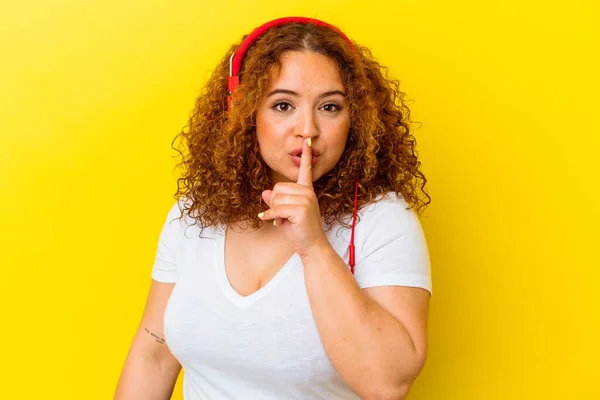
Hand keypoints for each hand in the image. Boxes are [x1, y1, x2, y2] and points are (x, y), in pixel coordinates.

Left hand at [258, 138, 327, 257]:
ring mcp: (306, 200)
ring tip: (284, 221)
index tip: (308, 141)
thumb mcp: (285, 214)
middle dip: (275, 203)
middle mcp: (308, 192)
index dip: (306, 155)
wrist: (313, 246)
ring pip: (276, 199)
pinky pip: (276, 209)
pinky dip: (270, 216)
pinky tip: (273, 222)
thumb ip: (277, 201)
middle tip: (283, 216)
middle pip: (278, 188)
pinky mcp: (301, 209)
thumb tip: (266, 192)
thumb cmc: (300, 230)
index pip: (305, 170)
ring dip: (274, 212)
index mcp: (307, 190)